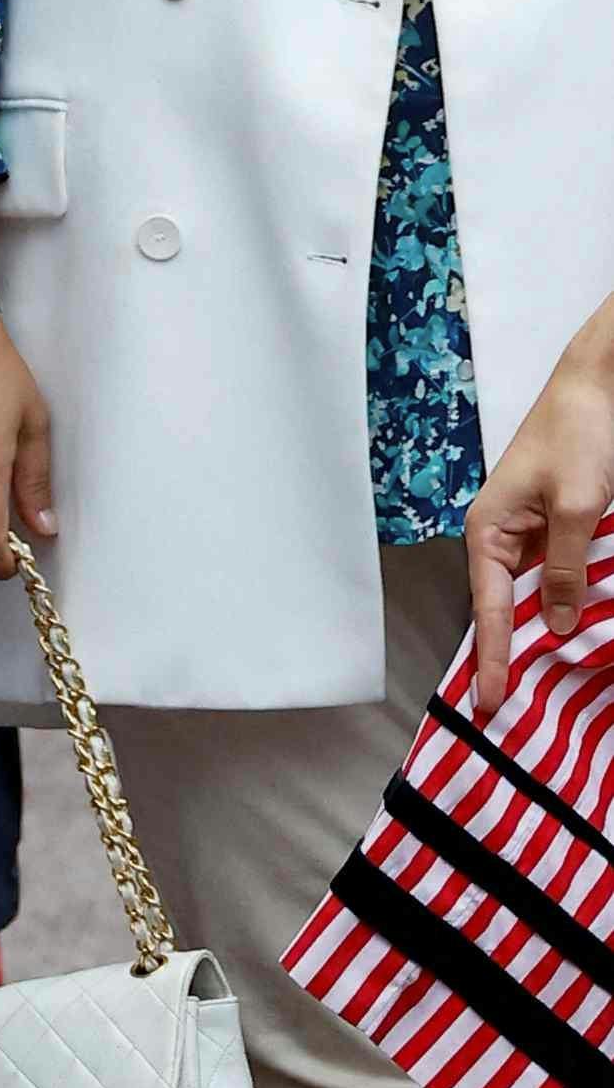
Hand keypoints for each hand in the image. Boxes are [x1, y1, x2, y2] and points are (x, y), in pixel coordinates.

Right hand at [467, 326, 613, 706]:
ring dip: (545, 630)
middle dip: (512, 652)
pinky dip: (569, 602)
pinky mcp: (558, 528)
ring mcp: (531, 533)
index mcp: (488, 530)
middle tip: (513, 703)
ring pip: (535, 596)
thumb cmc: (577, 432)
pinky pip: (558, 576)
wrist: (600, 384)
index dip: (490, 656)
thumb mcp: (578, 507)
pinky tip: (579, 626)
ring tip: (545, 677)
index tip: (487, 698)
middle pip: (506, 608)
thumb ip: (566, 569)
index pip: (489, 609)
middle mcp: (502, 536)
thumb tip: (554, 624)